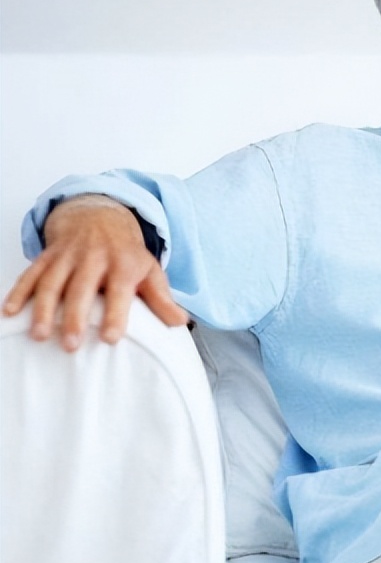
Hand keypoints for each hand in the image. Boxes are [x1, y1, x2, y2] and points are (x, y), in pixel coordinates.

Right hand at [2, 195, 187, 350]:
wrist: (101, 217)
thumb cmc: (127, 254)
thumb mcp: (150, 271)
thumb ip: (162, 299)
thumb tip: (181, 324)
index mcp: (123, 263)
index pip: (119, 290)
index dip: (115, 314)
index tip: (109, 339)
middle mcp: (94, 257)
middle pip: (81, 287)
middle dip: (74, 316)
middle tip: (70, 345)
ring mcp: (68, 255)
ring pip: (52, 281)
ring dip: (42, 308)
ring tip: (38, 335)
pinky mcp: (47, 256)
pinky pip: (30, 273)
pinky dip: (18, 291)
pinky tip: (9, 312)